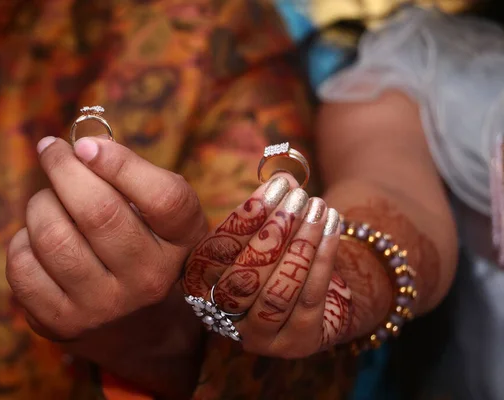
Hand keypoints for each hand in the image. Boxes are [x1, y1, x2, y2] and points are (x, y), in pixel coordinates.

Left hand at [6, 135, 206, 340]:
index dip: (121, 164)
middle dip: (63, 169)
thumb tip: (81, 147)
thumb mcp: (161, 215)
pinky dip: (23, 241)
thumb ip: (133, 176)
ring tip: (49, 201)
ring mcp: (106, 306)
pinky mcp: (63, 323)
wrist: (141, 327)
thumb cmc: (146, 248)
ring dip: (41, 204)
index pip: (165, 199)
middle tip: (53, 151)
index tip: (86, 145)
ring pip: (53, 237)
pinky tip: (38, 240)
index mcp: (183, 243)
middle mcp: (150, 279)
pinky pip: (22, 267)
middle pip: (99, 212)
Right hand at [182, 174, 351, 357]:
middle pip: (244, 273)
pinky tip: (331, 228)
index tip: (276, 185)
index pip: (217, 250)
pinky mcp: (294, 344)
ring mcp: (257, 336)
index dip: (247, 216)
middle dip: (276, 230)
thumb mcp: (257, 233)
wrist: (307, 295)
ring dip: (301, 244)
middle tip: (299, 197)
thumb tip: (284, 178)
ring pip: (277, 290)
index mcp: (198, 285)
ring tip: (318, 208)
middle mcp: (219, 316)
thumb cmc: (271, 254)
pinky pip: (310, 300)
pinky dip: (323, 260)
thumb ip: (263, 210)